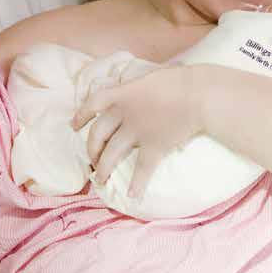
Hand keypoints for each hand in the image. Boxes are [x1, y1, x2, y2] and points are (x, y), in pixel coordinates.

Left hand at [70, 64, 205, 199]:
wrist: (197, 94)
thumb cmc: (180, 80)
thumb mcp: (152, 77)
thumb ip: (140, 87)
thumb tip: (139, 90)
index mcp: (123, 93)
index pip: (93, 103)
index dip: (80, 115)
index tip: (74, 125)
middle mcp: (124, 113)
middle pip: (97, 133)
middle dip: (92, 149)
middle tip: (92, 160)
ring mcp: (137, 132)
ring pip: (112, 154)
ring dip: (103, 169)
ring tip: (100, 180)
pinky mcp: (154, 147)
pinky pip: (142, 170)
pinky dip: (136, 184)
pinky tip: (132, 196)